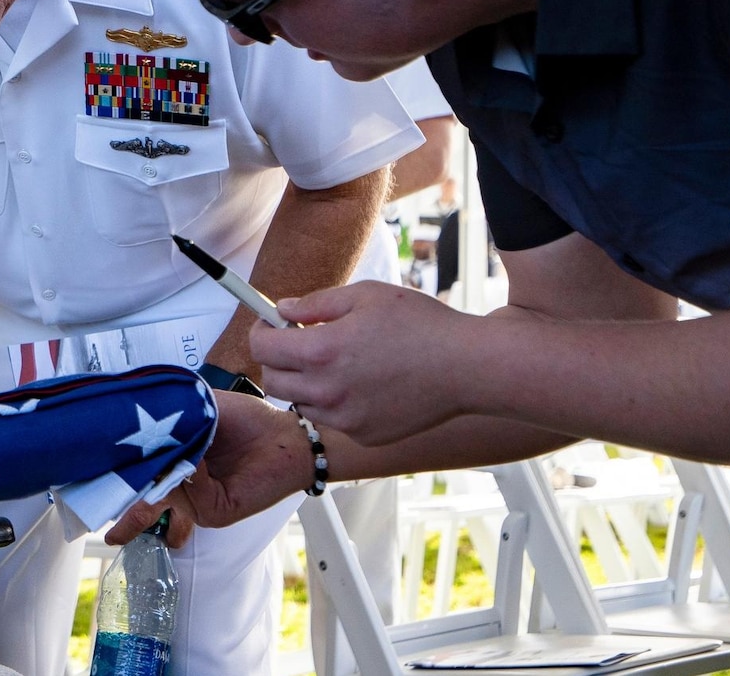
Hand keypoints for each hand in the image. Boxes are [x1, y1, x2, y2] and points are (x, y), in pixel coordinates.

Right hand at [106, 392, 314, 540]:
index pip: (136, 471)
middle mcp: (180, 486)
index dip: (113, 474)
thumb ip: (168, 411)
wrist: (287, 435)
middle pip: (140, 494)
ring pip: (160, 494)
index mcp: (173, 462)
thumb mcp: (199, 407)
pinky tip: (200, 456)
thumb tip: (134, 413)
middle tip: (97, 498)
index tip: (86, 472)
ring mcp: (194, 503)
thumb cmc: (247, 420)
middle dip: (119, 498)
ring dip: (154, 480)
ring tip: (145, 480)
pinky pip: (189, 492)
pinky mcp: (213, 512)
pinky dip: (192, 471)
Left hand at [255, 281, 475, 445]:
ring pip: (299, 402)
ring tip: (337, 362)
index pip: (262, 348)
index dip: (261, 331)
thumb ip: (315, 304)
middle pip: (272, 380)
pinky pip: (331, 419)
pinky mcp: (363, 434)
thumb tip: (283, 310)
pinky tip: (362, 383)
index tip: (270, 324)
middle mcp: (327, 390)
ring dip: (304, 382)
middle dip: (277, 359)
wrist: (468, 368)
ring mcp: (345, 418)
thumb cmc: (422, 326)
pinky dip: (334, 402)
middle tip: (300, 342)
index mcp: (322, 351)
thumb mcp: (365, 295)